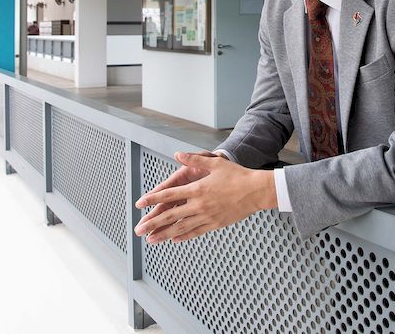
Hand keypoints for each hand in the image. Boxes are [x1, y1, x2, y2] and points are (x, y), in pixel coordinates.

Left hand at [133, 151, 276, 243]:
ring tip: (151, 239)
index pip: (169, 195)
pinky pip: (195, 232)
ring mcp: (207, 217)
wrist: (257, 191)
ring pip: (181, 228)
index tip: (139, 203)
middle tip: (138, 229)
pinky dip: (183, 236)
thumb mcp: (215, 163)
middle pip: (171, 215)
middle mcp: (199, 205)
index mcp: (197, 189)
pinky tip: (174, 239)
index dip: (152, 199)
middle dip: (152, 223)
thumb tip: (177, 155)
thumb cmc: (237, 175)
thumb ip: (194, 159)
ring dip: (164, 234)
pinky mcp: (215, 224)